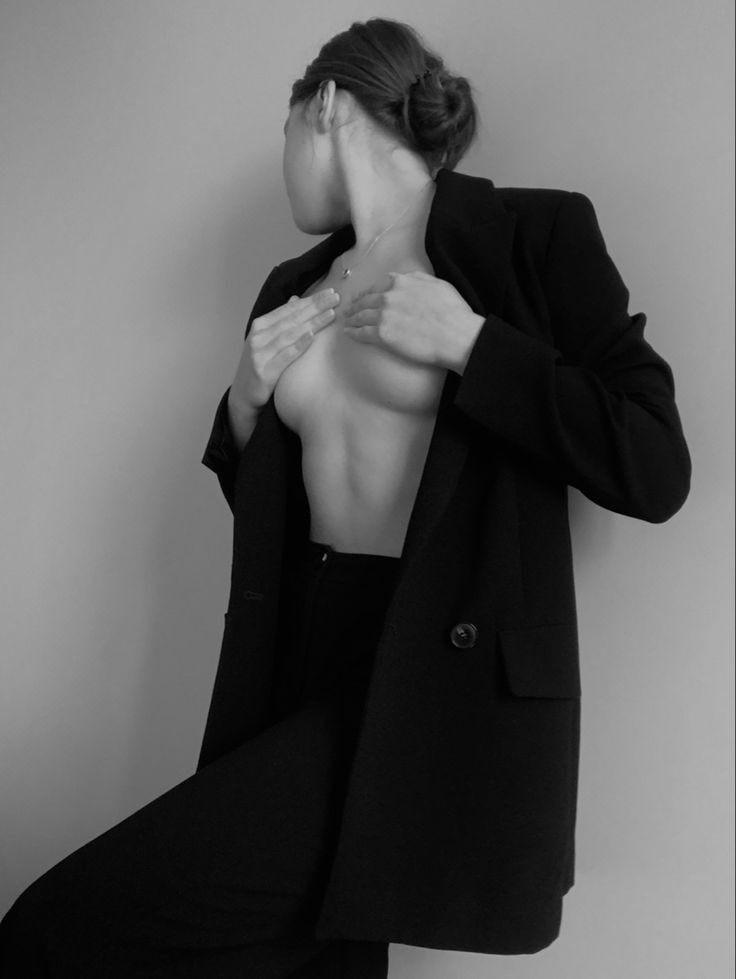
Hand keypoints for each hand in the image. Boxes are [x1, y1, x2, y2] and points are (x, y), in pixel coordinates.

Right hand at [230, 287, 340, 409]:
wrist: (243, 394)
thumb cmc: (260, 365)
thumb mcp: (267, 340)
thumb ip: (281, 321)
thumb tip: (296, 300)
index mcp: (260, 325)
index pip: (289, 309)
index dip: (310, 300)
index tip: (330, 292)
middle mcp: (258, 336)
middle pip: (291, 318)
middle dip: (315, 306)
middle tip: (336, 298)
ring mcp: (260, 353)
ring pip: (290, 334)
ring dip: (312, 322)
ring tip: (330, 314)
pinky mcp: (264, 371)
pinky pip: (285, 356)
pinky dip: (298, 345)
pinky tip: (312, 336)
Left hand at [341, 270, 484, 373]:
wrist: (454, 336)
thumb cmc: (453, 312)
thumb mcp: (438, 284)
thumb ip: (418, 279)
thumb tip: (407, 278)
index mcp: (401, 282)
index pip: (379, 285)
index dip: (370, 291)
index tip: (366, 296)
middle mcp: (389, 296)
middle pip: (366, 300)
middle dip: (356, 304)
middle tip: (349, 309)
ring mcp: (383, 316)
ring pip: (360, 315)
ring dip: (352, 318)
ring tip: (347, 321)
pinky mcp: (382, 335)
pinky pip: (362, 333)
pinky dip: (353, 332)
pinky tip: (348, 333)